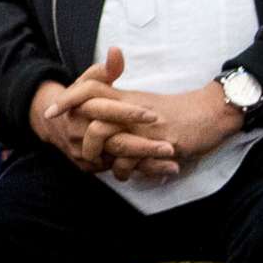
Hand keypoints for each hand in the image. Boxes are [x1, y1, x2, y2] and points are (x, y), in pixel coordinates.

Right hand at [31, 48, 179, 180]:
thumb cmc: (78, 101)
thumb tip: (116, 51)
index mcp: (79, 110)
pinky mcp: (90, 167)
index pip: (105, 111)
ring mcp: (85, 153)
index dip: (128, 114)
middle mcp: (80, 134)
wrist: (54, 126)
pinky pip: (118, 171)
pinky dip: (142, 171)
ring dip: (147, 164)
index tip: (152, 115)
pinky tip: (164, 169)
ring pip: (119, 161)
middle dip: (144, 146)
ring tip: (174, 163)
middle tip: (171, 147)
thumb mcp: (87, 83)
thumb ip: (104, 70)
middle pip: (115, 143)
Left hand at [78, 79, 244, 174]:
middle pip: (93, 111)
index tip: (50, 112)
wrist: (211, 113)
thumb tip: (94, 121)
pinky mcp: (163, 143)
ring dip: (104, 158)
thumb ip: (118, 108)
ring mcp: (146, 127)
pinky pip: (135, 159)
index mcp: (127, 97)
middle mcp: (132, 109)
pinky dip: (127, 170)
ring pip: (110, 137)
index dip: (68, 98)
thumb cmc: (175, 112)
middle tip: (71, 149)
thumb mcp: (143, 104)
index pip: (90, 88)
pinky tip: (129, 175)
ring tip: (107, 169)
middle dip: (75, 130)